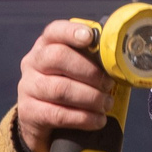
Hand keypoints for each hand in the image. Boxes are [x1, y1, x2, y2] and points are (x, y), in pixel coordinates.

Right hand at [16, 19, 115, 151]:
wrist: (41, 121)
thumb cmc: (68, 87)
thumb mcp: (77, 70)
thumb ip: (93, 61)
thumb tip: (122, 62)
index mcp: (46, 46)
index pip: (54, 31)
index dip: (72, 32)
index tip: (90, 37)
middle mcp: (33, 63)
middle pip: (58, 57)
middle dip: (90, 71)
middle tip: (108, 84)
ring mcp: (28, 87)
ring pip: (60, 89)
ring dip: (91, 97)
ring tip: (107, 104)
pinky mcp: (29, 112)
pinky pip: (59, 114)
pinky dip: (84, 118)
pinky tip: (98, 120)